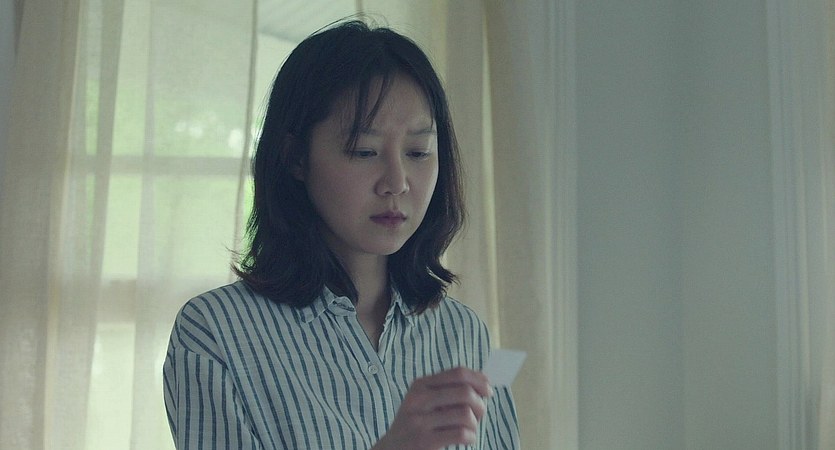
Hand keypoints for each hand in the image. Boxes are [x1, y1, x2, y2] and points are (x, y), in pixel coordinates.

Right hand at [371, 367, 492, 449]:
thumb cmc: (415, 425)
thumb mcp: (424, 402)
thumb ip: (449, 390)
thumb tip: (483, 380)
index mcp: (421, 385)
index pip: (458, 373)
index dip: (479, 380)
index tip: (487, 391)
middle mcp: (419, 399)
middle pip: (465, 392)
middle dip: (480, 405)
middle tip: (478, 415)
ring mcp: (420, 421)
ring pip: (465, 414)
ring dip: (475, 424)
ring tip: (469, 429)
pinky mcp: (424, 441)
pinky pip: (461, 433)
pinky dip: (470, 437)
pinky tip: (466, 439)